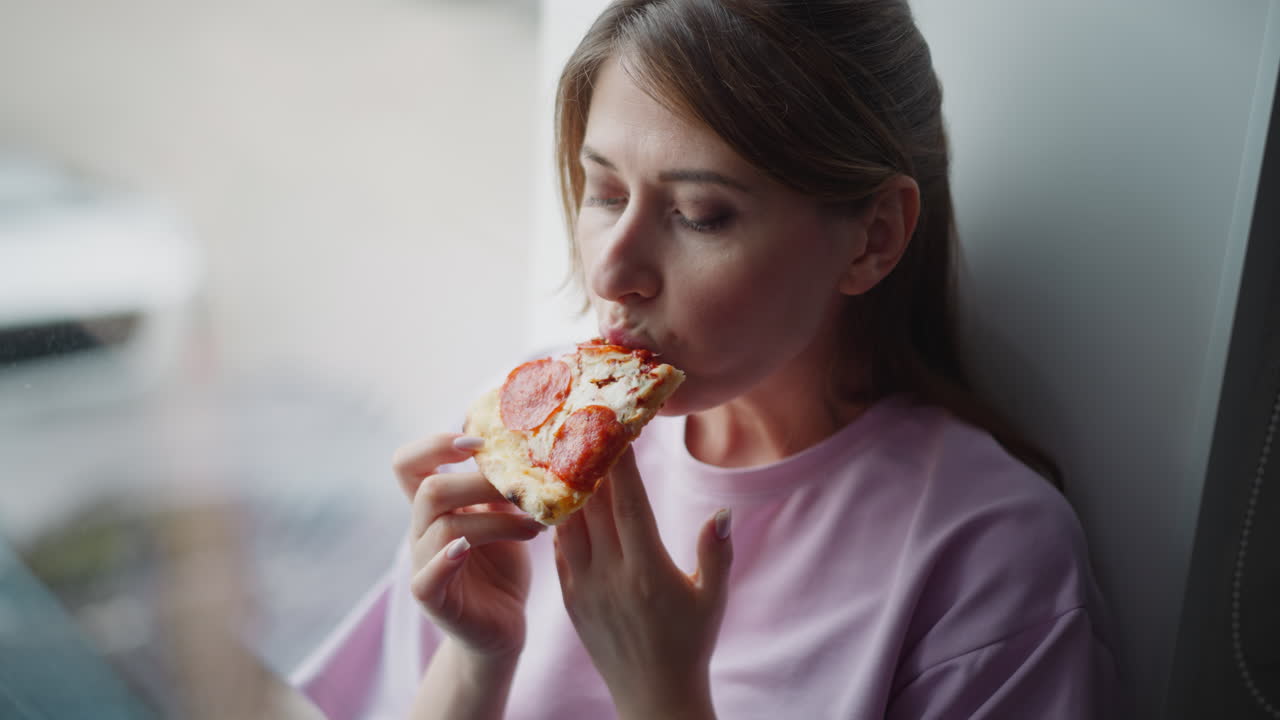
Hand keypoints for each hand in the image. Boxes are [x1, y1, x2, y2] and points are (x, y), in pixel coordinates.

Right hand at [393, 434, 544, 659]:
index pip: (408, 463)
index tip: (478, 442)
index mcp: (435, 506)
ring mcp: (423, 564)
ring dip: (496, 521)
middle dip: (480, 483)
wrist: (504, 625)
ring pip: (443, 527)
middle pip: (429, 489)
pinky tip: (467, 550)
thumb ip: (501, 485)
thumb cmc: (503, 565)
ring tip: (535, 526)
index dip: (435, 444)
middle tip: (525, 489)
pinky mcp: (431, 599)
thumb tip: (523, 438)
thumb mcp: (505, 516)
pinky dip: (445, 560)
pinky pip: (426, 576)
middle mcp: (422, 531)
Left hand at [553, 448, 732, 718]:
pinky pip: (559, 549)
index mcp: (647, 571)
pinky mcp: (570, 599)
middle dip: (589, 463)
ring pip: (568, 523)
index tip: (616, 429)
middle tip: (583, 423)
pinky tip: (560, 495)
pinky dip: (558, 518)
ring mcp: (584, 587)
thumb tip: (722, 511)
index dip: (621, 464)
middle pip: (593, 505)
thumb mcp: (713, 598)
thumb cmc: (689, 644)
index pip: (628, 504)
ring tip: (565, 450)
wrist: (653, 696)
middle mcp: (610, 576)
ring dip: (568, 487)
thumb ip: (716, 553)